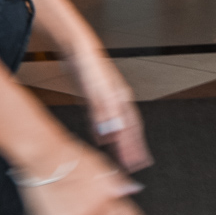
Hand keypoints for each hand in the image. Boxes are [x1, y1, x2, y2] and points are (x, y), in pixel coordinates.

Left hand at [71, 53, 152, 172]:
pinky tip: (101, 141)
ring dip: (121, 143)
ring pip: (117, 126)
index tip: (138, 164)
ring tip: (124, 157)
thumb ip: (105, 111)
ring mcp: (107, 99)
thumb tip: (113, 132)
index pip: (132, 128)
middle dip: (134, 148)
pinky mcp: (94, 99)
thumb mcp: (97, 90)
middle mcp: (117, 100)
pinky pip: (102, 121)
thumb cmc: (89, 65)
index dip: (135, 147)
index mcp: (121, 99)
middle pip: (129, 128)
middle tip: (138, 165)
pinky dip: (104, 133)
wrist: (77, 49)